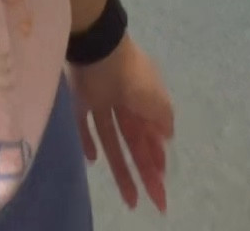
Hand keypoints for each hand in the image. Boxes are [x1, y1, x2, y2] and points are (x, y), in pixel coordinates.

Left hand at [68, 33, 173, 211]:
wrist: (98, 48)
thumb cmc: (133, 76)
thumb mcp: (158, 99)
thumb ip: (164, 119)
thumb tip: (167, 136)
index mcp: (146, 99)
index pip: (153, 134)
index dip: (158, 157)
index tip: (161, 179)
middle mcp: (125, 101)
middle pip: (135, 142)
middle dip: (146, 171)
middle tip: (156, 200)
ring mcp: (102, 100)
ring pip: (112, 140)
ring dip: (121, 168)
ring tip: (130, 199)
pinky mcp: (81, 99)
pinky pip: (84, 124)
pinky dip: (87, 142)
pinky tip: (92, 160)